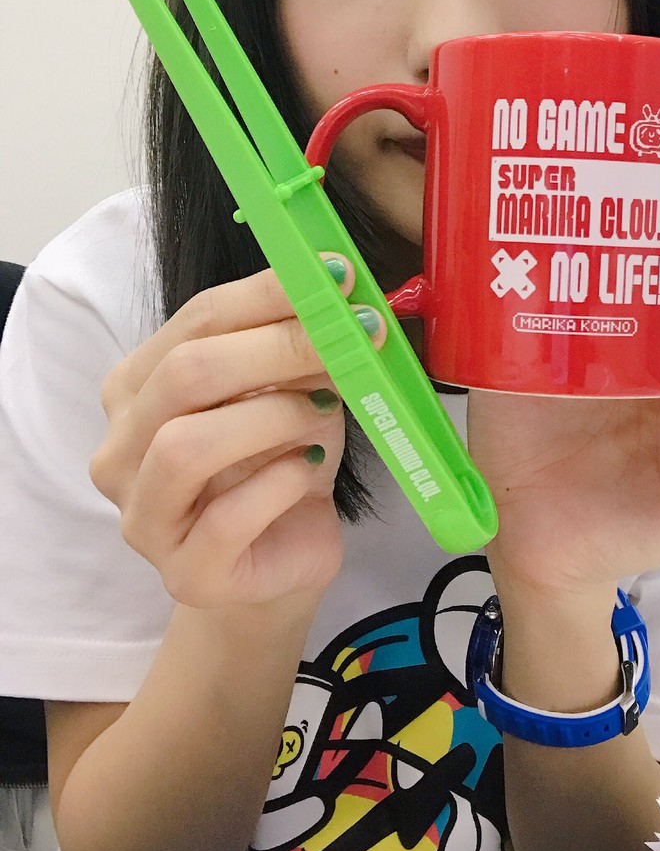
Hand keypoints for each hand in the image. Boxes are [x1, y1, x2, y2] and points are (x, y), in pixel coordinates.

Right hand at [89, 256, 385, 607]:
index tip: (337, 277)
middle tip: (348, 339)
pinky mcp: (185, 573)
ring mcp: (143, 517)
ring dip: (271, 417)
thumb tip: (339, 293)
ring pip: (187, 445)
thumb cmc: (279, 465)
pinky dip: (279, 484)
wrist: (284, 558)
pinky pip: (226, 517)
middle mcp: (121, 448)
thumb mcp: (293, 391)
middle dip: (277, 348)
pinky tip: (307, 473)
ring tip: (323, 412)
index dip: (269, 293)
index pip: (196, 319)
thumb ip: (297, 346)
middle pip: (185, 375)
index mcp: (137, 388)